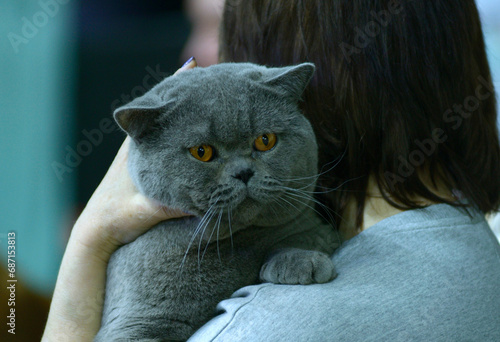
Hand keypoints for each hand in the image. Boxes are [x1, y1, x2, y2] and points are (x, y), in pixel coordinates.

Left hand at [43, 57, 197, 341]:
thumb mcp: (142, 213)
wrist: (95, 231)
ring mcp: (141, 155)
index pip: (156, 108)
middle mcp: (138, 146)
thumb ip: (166, 206)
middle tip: (212, 78)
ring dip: (185, 112)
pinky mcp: (145, 167)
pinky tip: (200, 136)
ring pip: (165, 125)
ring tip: (212, 100)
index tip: (194, 66)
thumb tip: (200, 200)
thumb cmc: (115, 219)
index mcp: (136, 148)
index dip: (174, 88)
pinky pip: (166, 141)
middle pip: (163, 111)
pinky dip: (182, 132)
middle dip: (185, 94)